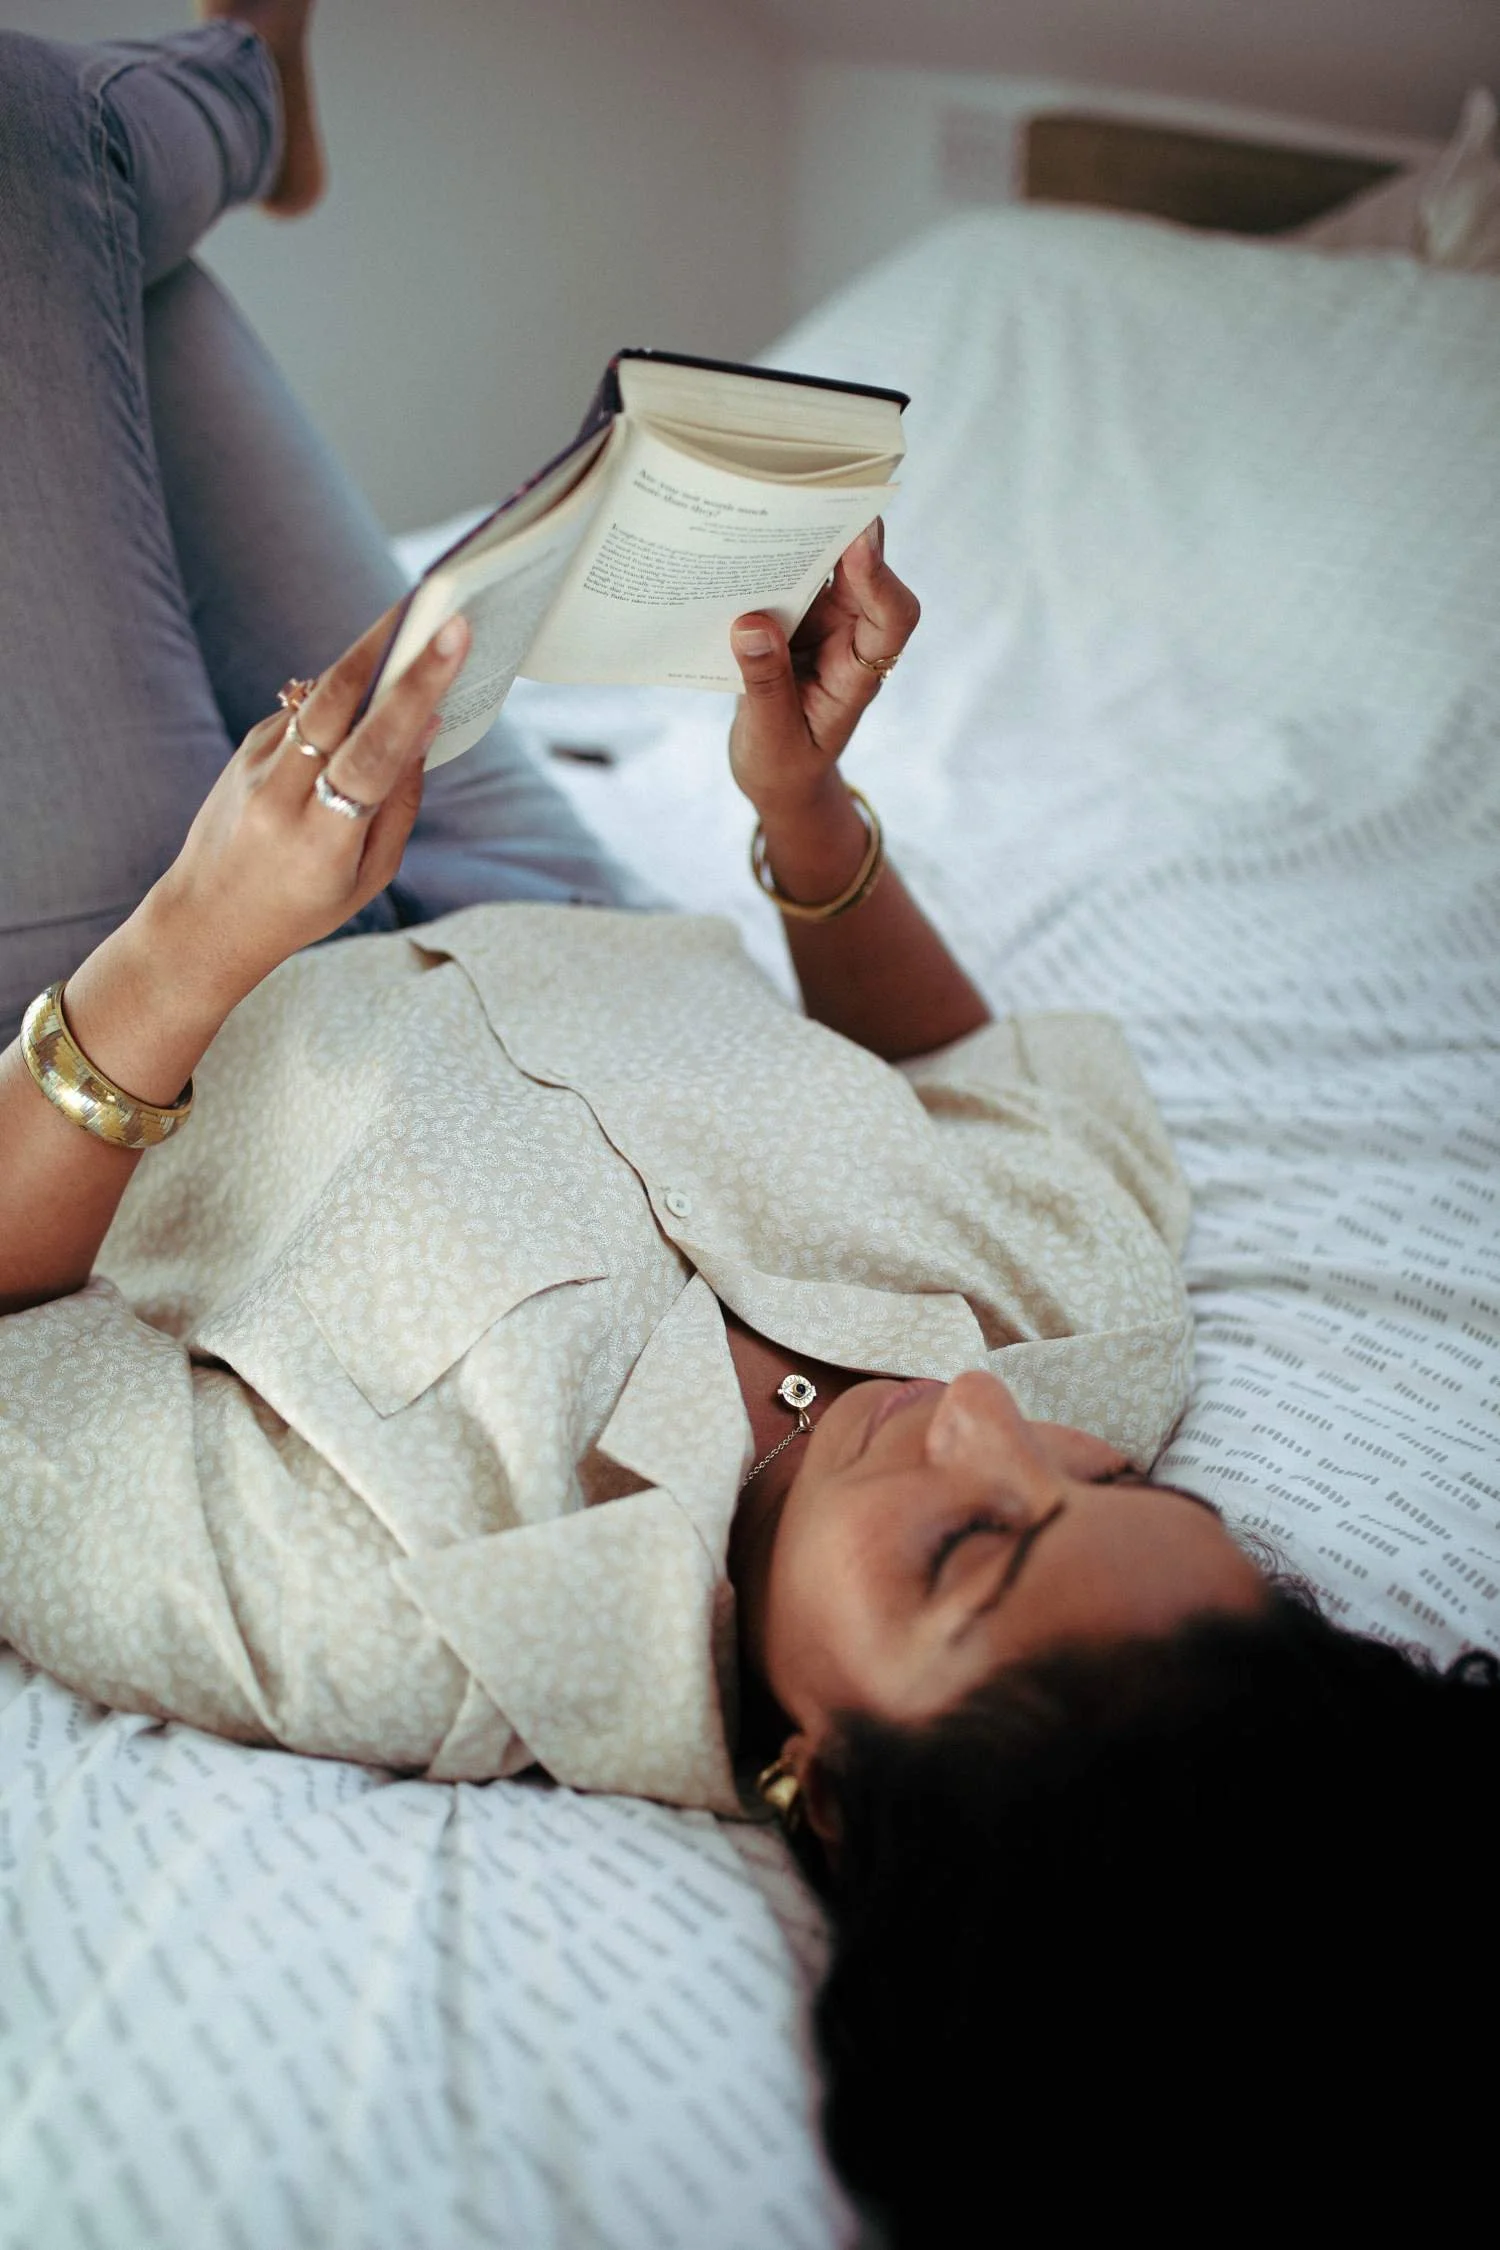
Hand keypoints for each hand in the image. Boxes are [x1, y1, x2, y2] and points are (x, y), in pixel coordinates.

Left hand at [146, 603, 469, 1009]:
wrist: (206, 920)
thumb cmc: (304, 906)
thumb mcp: (370, 876)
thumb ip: (400, 802)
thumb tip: (425, 723)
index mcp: (321, 839)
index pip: (373, 751)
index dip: (414, 691)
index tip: (449, 638)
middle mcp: (280, 795)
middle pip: (336, 699)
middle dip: (385, 644)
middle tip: (429, 600)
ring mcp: (254, 766)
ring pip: (319, 696)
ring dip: (366, 661)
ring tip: (408, 633)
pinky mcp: (244, 748)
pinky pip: (304, 711)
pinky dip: (340, 703)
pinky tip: (359, 713)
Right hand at [727, 519, 918, 819]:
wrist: (780, 782)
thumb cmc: (784, 766)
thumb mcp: (772, 738)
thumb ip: (765, 685)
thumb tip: (751, 624)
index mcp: (860, 674)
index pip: (892, 618)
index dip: (880, 578)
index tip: (858, 543)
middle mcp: (851, 640)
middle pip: (865, 574)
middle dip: (843, 532)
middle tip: (811, 489)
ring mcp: (824, 626)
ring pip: (828, 567)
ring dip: (803, 536)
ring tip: (770, 500)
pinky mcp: (794, 620)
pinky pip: (790, 578)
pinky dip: (772, 557)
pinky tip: (742, 536)